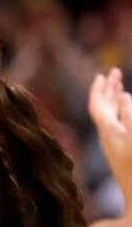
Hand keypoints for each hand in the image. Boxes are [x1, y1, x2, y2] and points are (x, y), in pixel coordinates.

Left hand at [88, 69, 131, 200]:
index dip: (100, 89)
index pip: (97, 105)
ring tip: (120, 86)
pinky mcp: (123, 153)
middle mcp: (109, 138)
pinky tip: (128, 110)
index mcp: (109, 133)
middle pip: (103, 109)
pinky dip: (123, 114)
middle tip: (114, 73)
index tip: (103, 74)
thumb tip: (123, 95)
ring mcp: (116, 146)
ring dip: (116, 100)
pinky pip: (118, 128)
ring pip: (111, 118)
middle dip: (108, 89)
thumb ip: (129, 115)